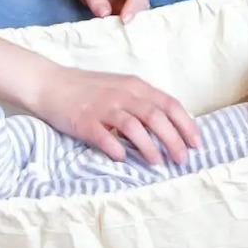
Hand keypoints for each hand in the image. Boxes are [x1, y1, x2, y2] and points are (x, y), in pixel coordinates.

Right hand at [35, 65, 200, 164]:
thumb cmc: (88, 89)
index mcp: (135, 86)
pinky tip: (123, 159)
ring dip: (149, 147)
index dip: (186, 124)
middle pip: (156, 116)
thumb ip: (142, 102)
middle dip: (174, 140)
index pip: (169, 104)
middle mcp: (122, 94)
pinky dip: (116, 149)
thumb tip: (169, 127)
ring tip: (158, 163)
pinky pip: (105, 137)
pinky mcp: (84, 120)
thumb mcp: (120, 88)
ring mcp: (103, 106)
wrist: (50, 84)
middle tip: (182, 160)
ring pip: (134, 126)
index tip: (197, 144)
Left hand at [63, 0, 149, 21]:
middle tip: (123, 29)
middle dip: (135, 14)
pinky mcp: (129, 2)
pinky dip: (129, 21)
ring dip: (133, 19)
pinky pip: (134, 13)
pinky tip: (119, 29)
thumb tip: (105, 14)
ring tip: (120, 31)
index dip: (133, 5)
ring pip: (141, 7)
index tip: (124, 20)